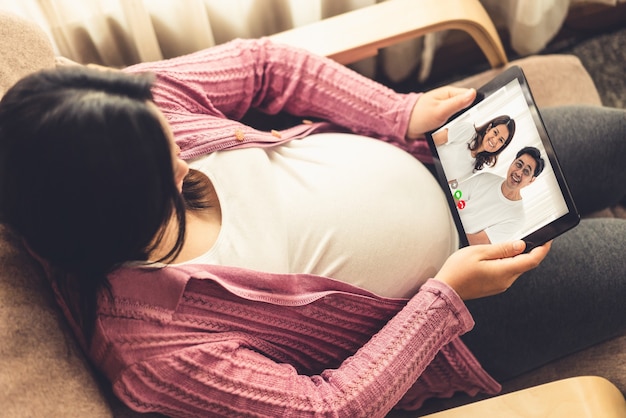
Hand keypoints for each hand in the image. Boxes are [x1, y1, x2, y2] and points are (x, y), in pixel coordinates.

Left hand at [406, 86, 475, 139]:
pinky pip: (449, 134)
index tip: (464, 118)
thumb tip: (473, 94)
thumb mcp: (440, 109)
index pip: (471, 100)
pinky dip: (442, 136)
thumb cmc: (417, 115)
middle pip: (465, 118)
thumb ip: (457, 103)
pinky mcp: (442, 126)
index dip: (471, 110)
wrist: (403, 127)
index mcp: (450, 94)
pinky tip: (434, 134)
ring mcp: (446, 116)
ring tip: (436, 130)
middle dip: (455, 126)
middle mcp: (449, 104)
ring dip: (447, 133)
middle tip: (444, 125)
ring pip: (457, 128)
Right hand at [434, 240, 551, 299]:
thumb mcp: (479, 252)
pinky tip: (492, 259)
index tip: (547, 241)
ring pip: (515, 268)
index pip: (532, 260)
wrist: (446, 290)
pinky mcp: (495, 287)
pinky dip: (505, 264)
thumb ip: (502, 248)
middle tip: (521, 238)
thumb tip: (520, 245)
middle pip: (524, 264)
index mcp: (504, 271)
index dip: (542, 249)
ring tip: (498, 248)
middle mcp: (506, 281)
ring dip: (513, 257)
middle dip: (527, 251)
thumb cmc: (457, 272)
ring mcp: (500, 285)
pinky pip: (506, 273)